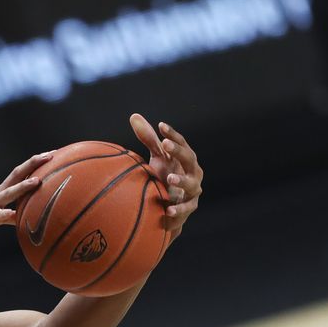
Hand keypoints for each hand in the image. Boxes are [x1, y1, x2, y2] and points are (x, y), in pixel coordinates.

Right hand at [0, 151, 52, 241]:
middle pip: (17, 175)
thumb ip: (8, 217)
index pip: (20, 174)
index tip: (52, 155)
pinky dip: (3, 214)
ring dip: (22, 187)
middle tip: (52, 154)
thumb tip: (24, 219)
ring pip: (8, 193)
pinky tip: (12, 215)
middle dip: (34, 165)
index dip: (35, 165)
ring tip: (38, 181)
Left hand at [129, 113, 202, 238]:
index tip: (161, 126)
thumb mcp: (157, 157)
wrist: (168, 205)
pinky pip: (186, 208)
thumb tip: (134, 116)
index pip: (181, 143)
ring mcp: (192, 190)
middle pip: (189, 158)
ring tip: (170, 178)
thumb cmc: (163, 176)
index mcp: (185, 158)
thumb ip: (148, 139)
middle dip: (179, 151)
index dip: (173, 134)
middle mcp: (193, 172)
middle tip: (166, 144)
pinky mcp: (189, 207)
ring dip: (181, 180)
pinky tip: (168, 210)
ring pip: (192, 184)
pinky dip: (178, 209)